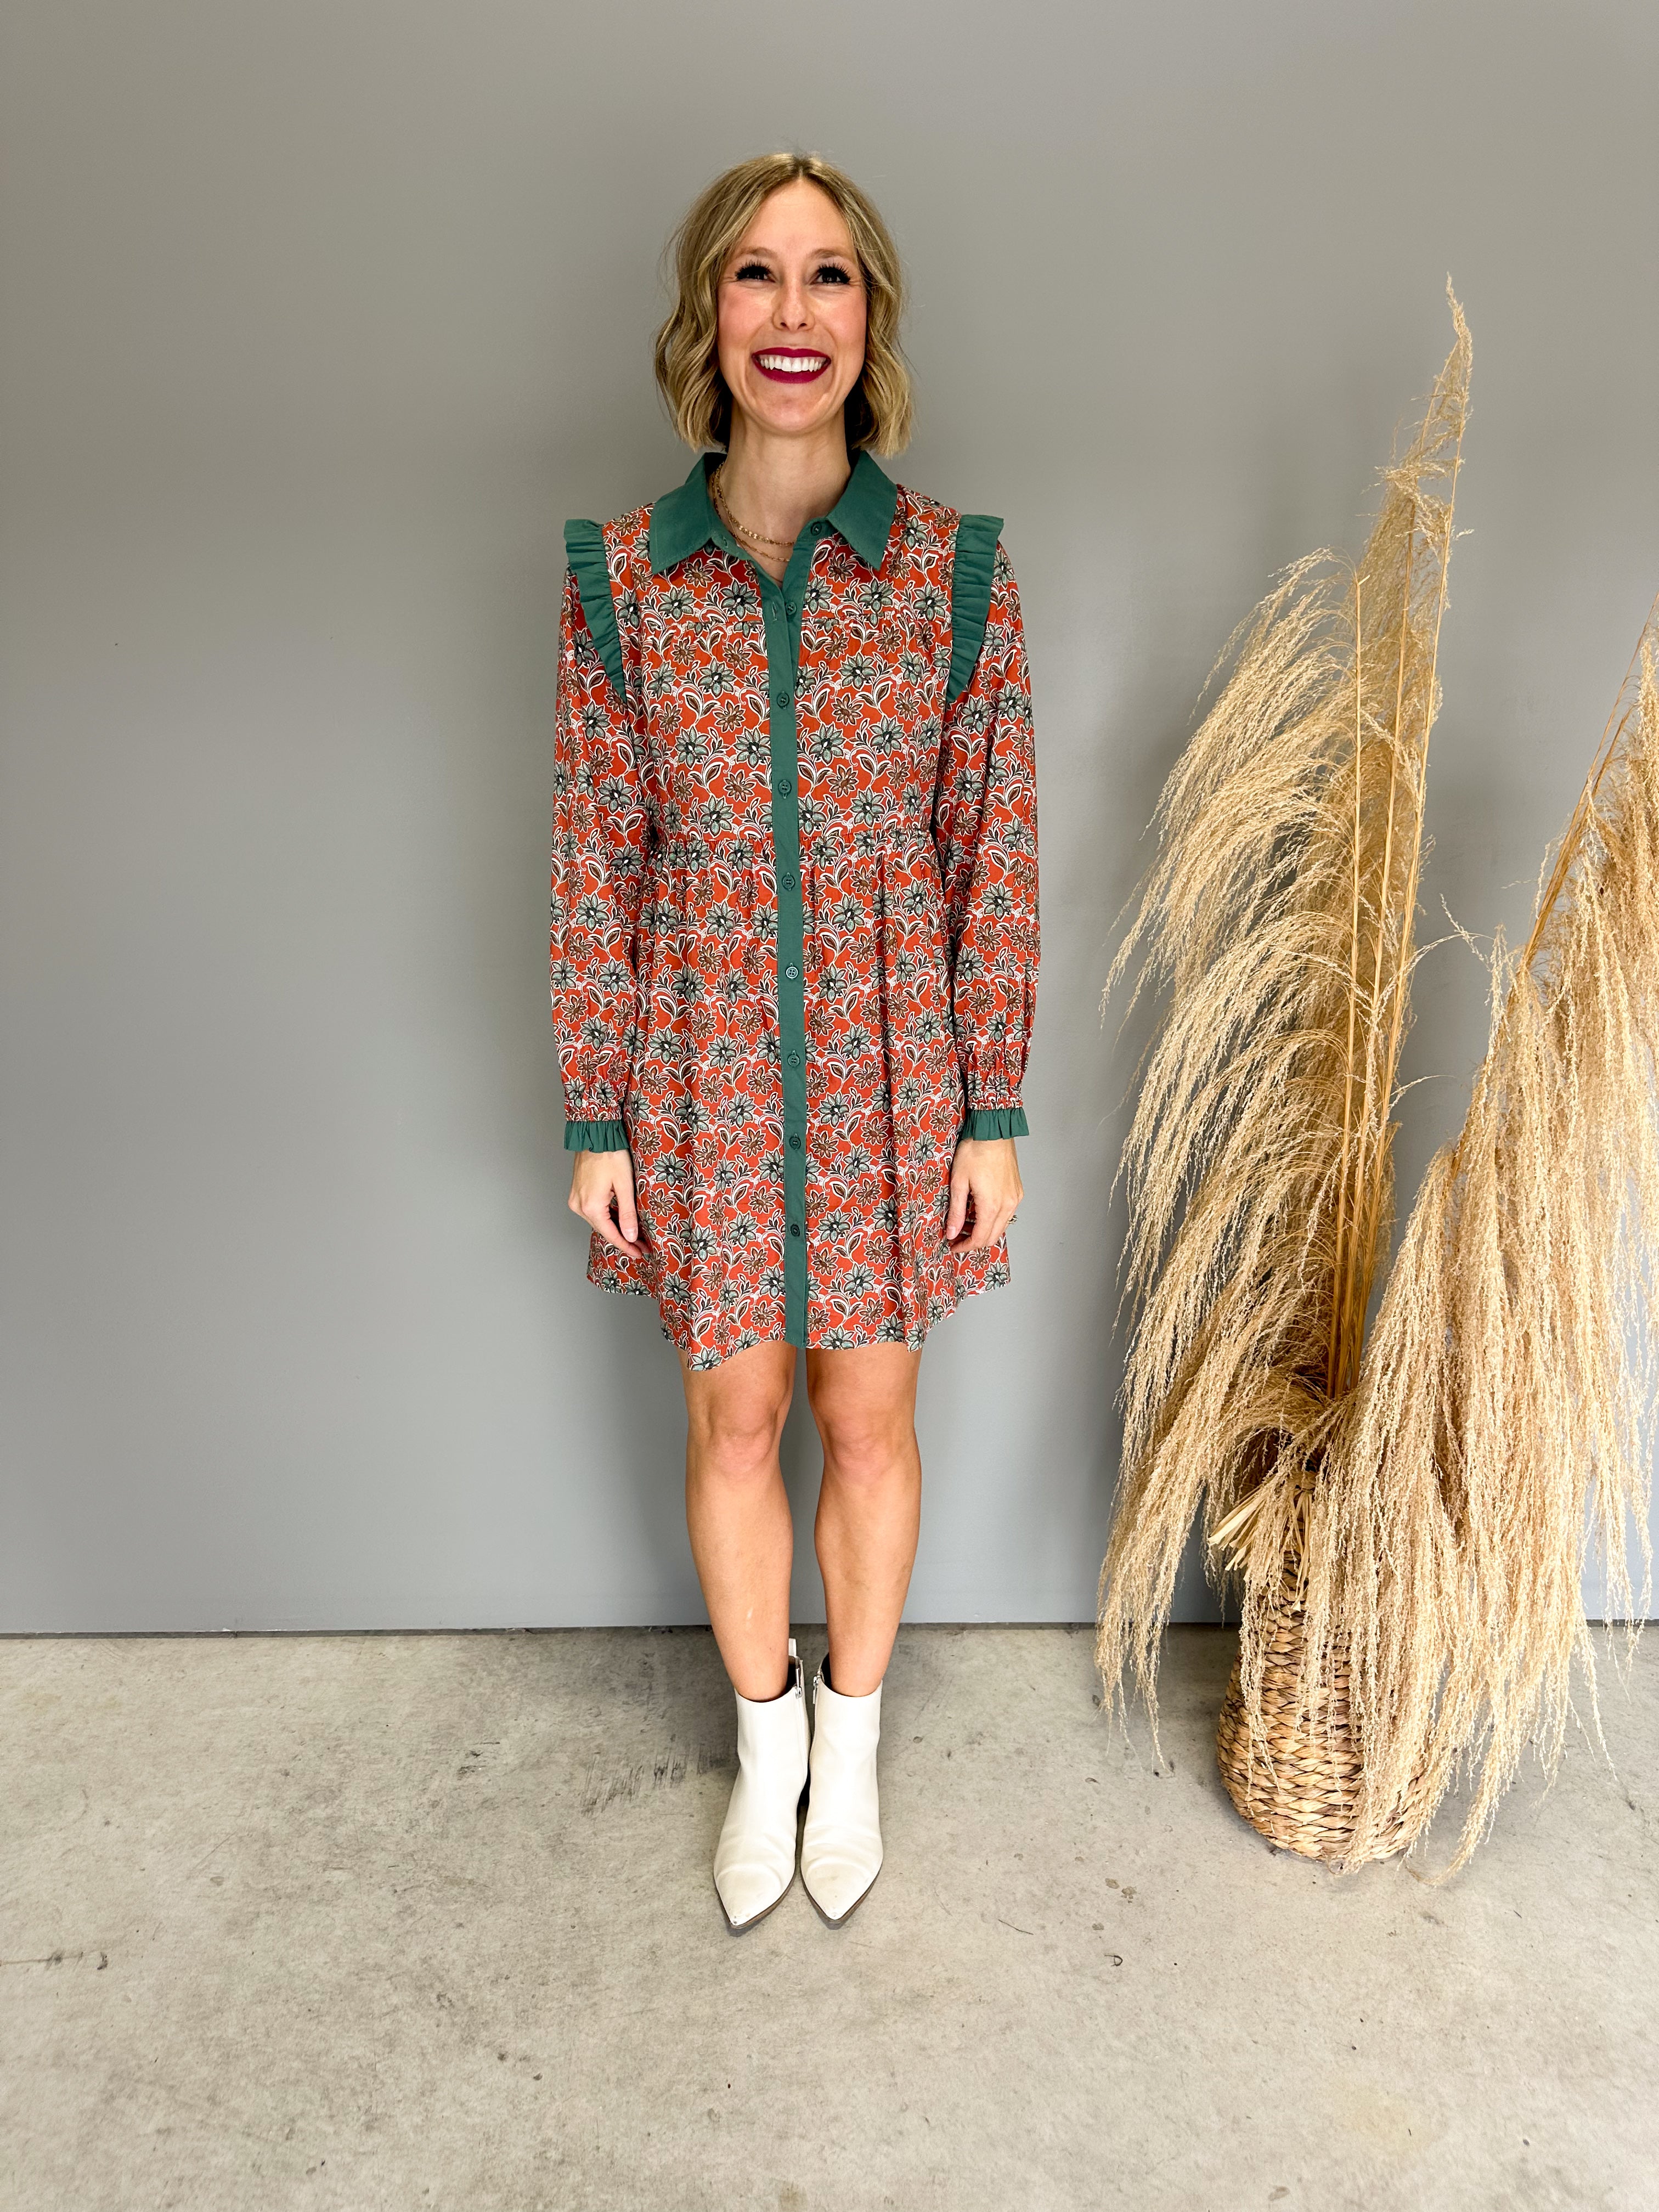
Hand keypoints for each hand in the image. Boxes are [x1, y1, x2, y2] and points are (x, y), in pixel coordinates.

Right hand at [568, 1147, 642, 1257]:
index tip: (640, 1253)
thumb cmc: (610, 1155)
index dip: (627, 1246)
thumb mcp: (625, 1185)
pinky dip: (608, 1216)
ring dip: (616, 1228)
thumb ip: (628, 1213)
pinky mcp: (577, 1193)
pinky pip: (594, 1211)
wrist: (595, 1134)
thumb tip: (630, 1236)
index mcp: (591, 1207)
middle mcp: (579, 1206)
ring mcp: (576, 1199)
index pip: (611, 1235)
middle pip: (604, 1229)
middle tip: (642, 1246)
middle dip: (624, 1238)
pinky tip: (621, 1219)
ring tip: (635, 1235)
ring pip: (599, 1221)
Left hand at [944, 1136, 1022, 1251]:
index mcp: (991, 1206)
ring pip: (1001, 1227)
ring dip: (984, 1230)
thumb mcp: (958, 1183)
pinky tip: (979, 1210)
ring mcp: (1014, 1198)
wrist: (993, 1132)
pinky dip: (993, 1219)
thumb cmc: (974, 1151)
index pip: (979, 1239)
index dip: (965, 1247)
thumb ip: (955, 1211)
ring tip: (965, 1223)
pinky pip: (1006, 1214)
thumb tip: (952, 1232)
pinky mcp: (1017, 1191)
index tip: (953, 1246)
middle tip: (957, 1237)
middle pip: (992, 1237)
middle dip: (973, 1242)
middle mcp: (1007, 1205)